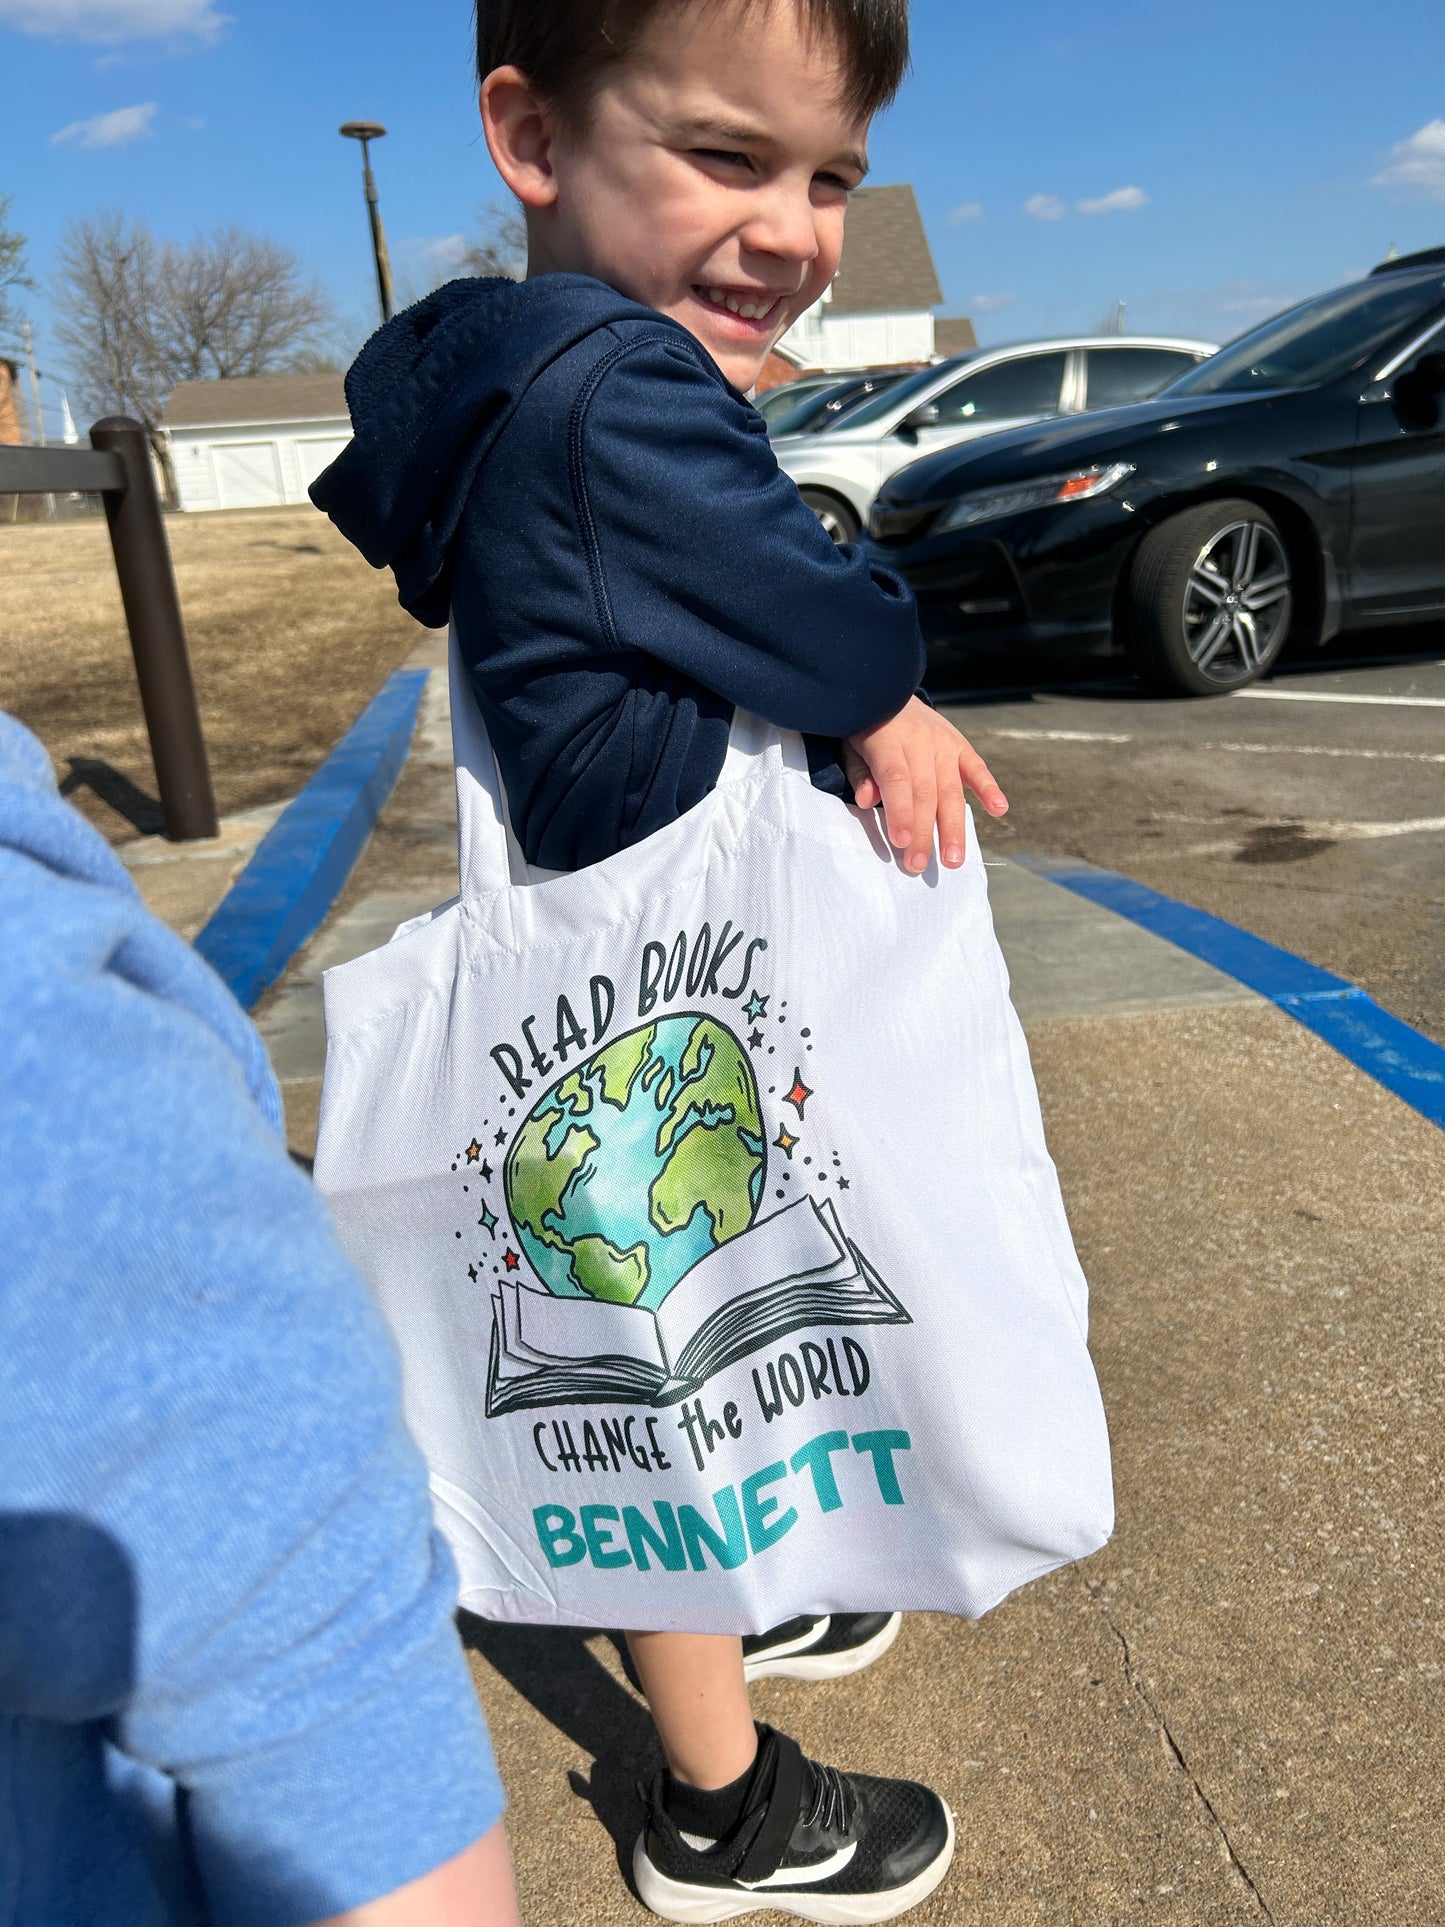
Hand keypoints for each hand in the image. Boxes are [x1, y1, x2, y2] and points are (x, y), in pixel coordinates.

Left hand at [843, 697, 1007, 872]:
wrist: (887, 688)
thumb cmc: (865, 726)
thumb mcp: (850, 743)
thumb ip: (860, 772)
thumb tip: (866, 800)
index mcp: (888, 740)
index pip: (897, 779)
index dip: (900, 811)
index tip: (901, 841)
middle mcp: (920, 743)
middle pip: (925, 793)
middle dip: (923, 832)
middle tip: (918, 865)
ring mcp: (943, 744)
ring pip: (950, 790)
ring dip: (953, 827)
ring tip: (953, 859)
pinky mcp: (960, 745)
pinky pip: (977, 768)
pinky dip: (989, 788)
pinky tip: (999, 810)